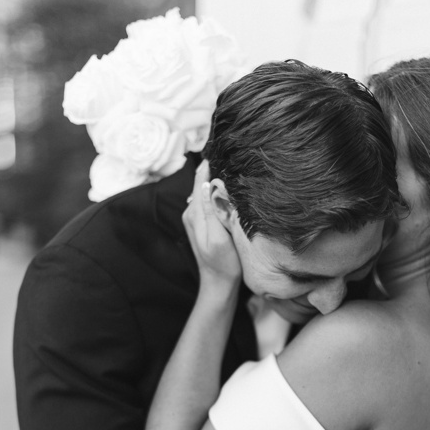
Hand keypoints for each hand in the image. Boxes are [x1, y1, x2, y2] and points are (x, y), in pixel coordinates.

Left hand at [183, 163, 242, 295]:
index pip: (201, 179)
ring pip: (208, 189)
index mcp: (195, 214)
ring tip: (237, 164)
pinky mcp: (203, 221)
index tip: (226, 146)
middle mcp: (192, 212)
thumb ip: (212, 211)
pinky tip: (232, 186)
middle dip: (218, 168)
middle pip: (204, 181)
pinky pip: (211, 198)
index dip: (211, 162)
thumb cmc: (223, 264)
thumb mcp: (219, 238)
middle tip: (237, 153)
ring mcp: (196, 216)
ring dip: (220, 178)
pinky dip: (220, 190)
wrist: (219, 284)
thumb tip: (209, 185)